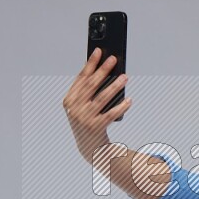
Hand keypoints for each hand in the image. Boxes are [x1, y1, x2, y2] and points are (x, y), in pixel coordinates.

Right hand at [62, 46, 131, 161]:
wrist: (89, 147)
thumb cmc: (89, 120)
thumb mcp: (84, 105)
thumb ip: (90, 90)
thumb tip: (106, 70)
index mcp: (69, 100)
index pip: (81, 78)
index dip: (90, 64)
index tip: (99, 51)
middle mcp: (74, 109)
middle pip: (91, 86)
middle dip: (103, 70)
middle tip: (113, 59)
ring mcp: (84, 119)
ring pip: (102, 98)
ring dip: (115, 86)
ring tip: (125, 77)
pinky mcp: (95, 128)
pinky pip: (111, 114)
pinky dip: (121, 107)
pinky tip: (130, 100)